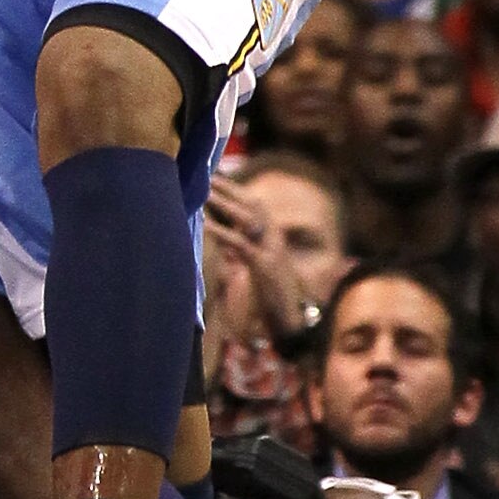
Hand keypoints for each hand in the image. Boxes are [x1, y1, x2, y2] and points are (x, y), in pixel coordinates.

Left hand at [202, 172, 310, 347]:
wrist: (293, 322)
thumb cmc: (273, 298)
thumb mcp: (256, 268)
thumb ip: (242, 250)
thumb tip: (224, 234)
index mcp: (274, 238)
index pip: (257, 205)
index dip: (237, 189)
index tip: (216, 177)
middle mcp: (275, 240)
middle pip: (254, 204)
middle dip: (231, 188)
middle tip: (208, 176)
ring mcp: (272, 251)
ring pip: (248, 219)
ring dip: (225, 204)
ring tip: (204, 193)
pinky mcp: (265, 266)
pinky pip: (241, 244)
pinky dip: (222, 232)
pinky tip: (206, 224)